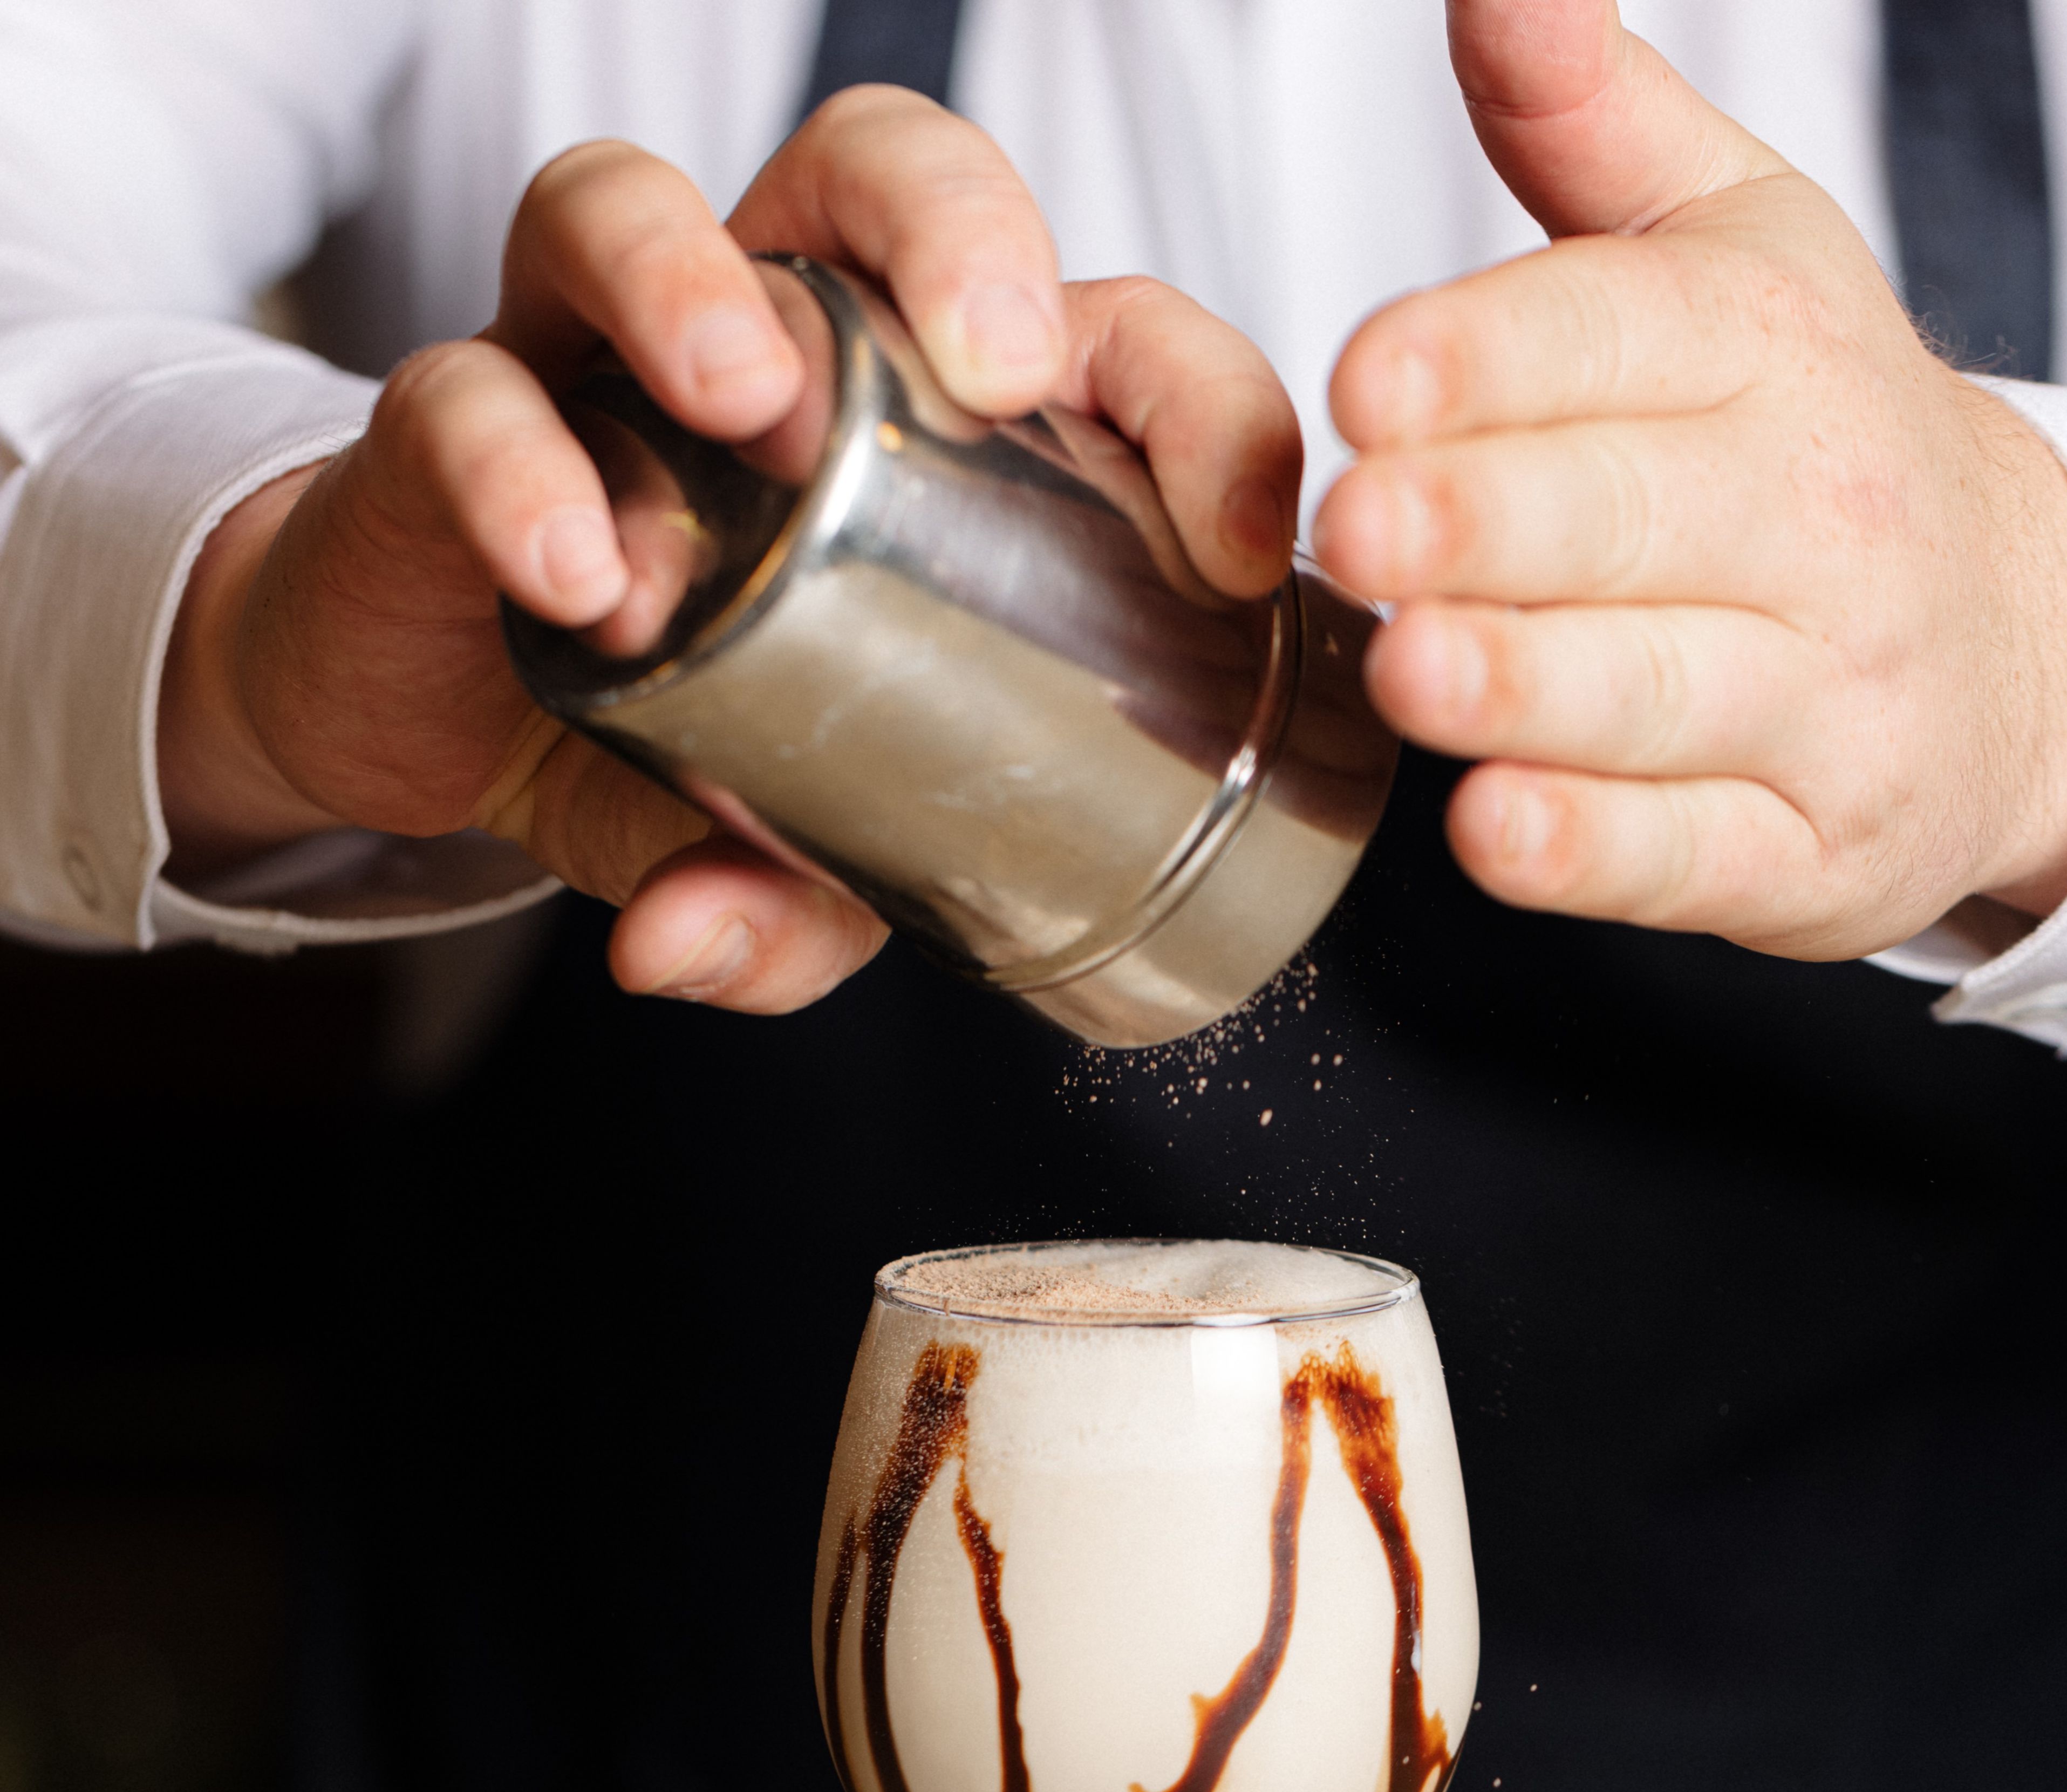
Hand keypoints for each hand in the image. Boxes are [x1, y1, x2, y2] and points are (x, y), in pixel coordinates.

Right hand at [160, 91, 1297, 1007]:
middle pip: (871, 175)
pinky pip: (461, 397)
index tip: (1233, 546)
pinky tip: (572, 570)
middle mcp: (758, 350)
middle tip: (996, 363)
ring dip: (695, 285)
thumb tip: (706, 949)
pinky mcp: (445, 425)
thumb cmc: (655, 729)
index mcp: (902, 419)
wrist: (441, 712)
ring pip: (628, 209)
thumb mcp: (769, 835)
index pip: (1078, 334)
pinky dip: (516, 467)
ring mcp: (589, 368)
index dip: (1186, 399)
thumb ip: (785, 900)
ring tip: (750, 405)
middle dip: (955, 229)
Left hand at [1313, 0, 2066, 960]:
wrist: (2012, 650)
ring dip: (1530, 687)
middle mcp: (1817, 523)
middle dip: (1492, 523)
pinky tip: (1496, 830)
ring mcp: (1825, 701)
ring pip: (1658, 690)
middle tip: (1364, 529)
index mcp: (1774, 356)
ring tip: (1414, 670)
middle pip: (1631, 518)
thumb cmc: (1811, 445)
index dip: (1490, 355)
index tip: (1369, 377)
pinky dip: (1594, 850)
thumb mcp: (1741, 258)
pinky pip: (1690, 851)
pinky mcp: (1809, 849)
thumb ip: (1593, 134)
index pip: (1625, 338)